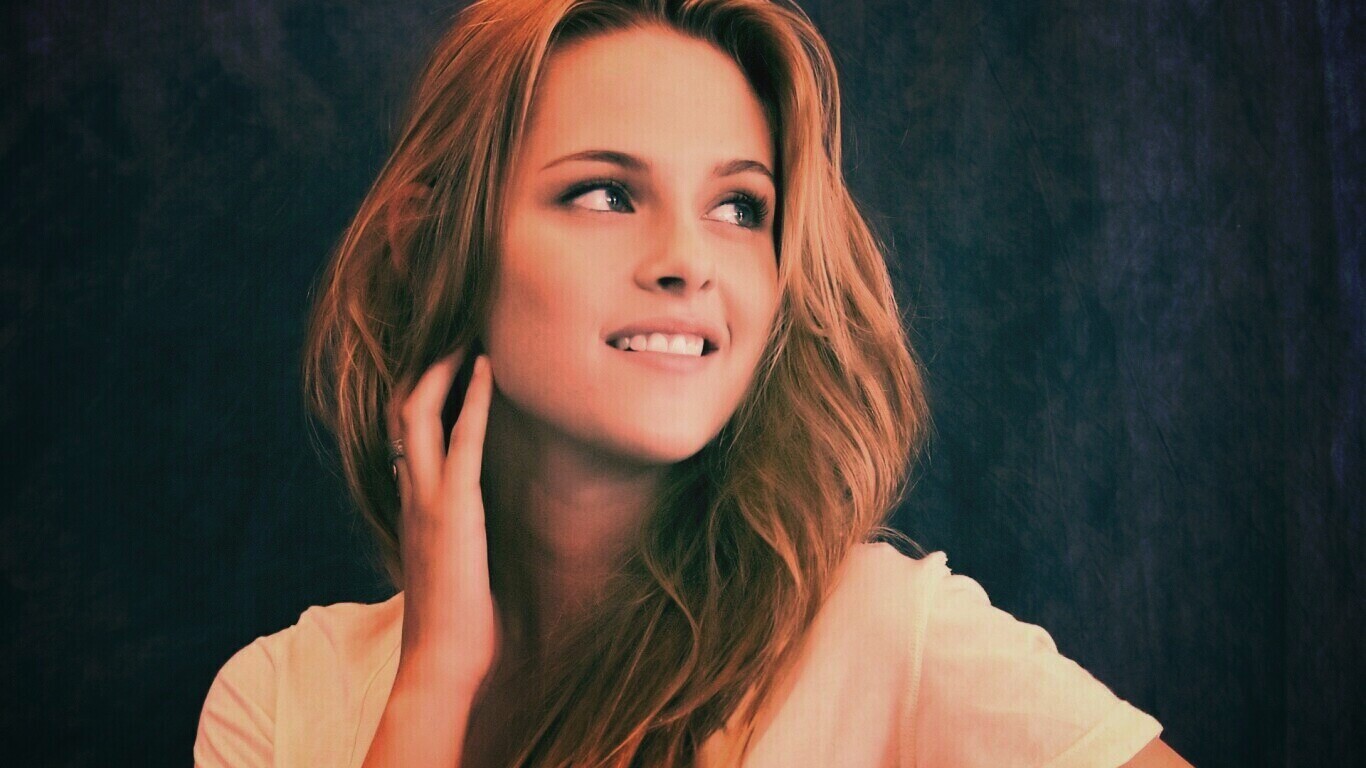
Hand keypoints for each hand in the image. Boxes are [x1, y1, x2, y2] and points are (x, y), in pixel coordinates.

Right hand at [385, 349, 499, 690]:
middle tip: (448, 329)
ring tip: (464, 333)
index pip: (403, 434)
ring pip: (419, 414)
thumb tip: (462, 527)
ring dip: (442, 368)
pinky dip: (475, 400)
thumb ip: (448, 537)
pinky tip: (488, 368)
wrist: (439, 663)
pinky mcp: (454, 510)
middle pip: (401, 410)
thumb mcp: (447, 566)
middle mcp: (408, 493)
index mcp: (408, 504)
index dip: (415, 392)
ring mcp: (426, 499)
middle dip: (422, 366)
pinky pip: (463, 442)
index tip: (438, 360)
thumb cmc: (451, 625)